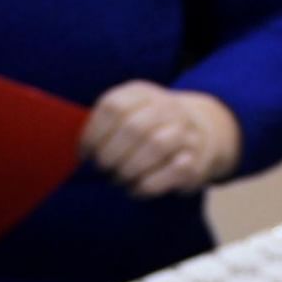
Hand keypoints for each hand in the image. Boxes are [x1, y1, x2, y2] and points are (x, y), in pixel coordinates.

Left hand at [81, 82, 240, 196]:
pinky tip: (136, 188)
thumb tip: (79, 153)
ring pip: (156, 146)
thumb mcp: (127, 113)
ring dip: (129, 169)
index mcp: (142, 93)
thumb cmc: (149, 128)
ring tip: (119, 179)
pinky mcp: (195, 160)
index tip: (85, 155)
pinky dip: (148, 184)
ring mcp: (185, 133)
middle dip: (111, 155)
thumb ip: (103, 126)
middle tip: (103, 169)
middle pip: (133, 128)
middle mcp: (167, 108)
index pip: (113, 107)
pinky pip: (172, 171)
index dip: (93, 134)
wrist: (202, 132)